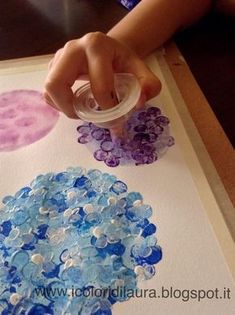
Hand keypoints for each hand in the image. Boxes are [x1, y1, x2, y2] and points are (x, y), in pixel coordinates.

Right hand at [44, 32, 160, 117]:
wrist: (109, 50)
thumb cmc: (122, 62)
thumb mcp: (140, 70)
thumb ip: (148, 85)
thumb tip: (138, 103)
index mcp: (96, 46)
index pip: (98, 85)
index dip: (107, 106)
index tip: (114, 113)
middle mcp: (72, 48)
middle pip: (56, 83)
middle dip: (71, 107)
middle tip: (86, 116)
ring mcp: (58, 57)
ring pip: (48, 89)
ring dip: (64, 107)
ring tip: (81, 110)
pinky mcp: (52, 67)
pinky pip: (48, 92)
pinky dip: (59, 103)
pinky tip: (74, 103)